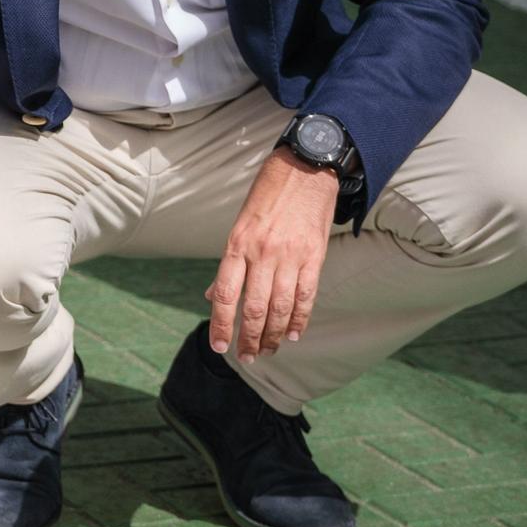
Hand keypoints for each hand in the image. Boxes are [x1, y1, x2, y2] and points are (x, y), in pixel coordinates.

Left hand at [207, 149, 338, 363]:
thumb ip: (229, 263)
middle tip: (247, 357)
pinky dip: (299, 319)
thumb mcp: (239, 225)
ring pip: (279, 307)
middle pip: (253, 307)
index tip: (220, 346)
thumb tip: (212, 296)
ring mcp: (290, 255)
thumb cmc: (266, 197)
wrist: (304, 169)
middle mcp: (261, 252)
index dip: (222, 324)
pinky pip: (306, 295)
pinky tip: (293, 334)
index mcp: (236, 244)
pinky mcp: (314, 256)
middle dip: (249, 338)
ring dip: (273, 334)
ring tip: (268, 350)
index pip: (224, 294)